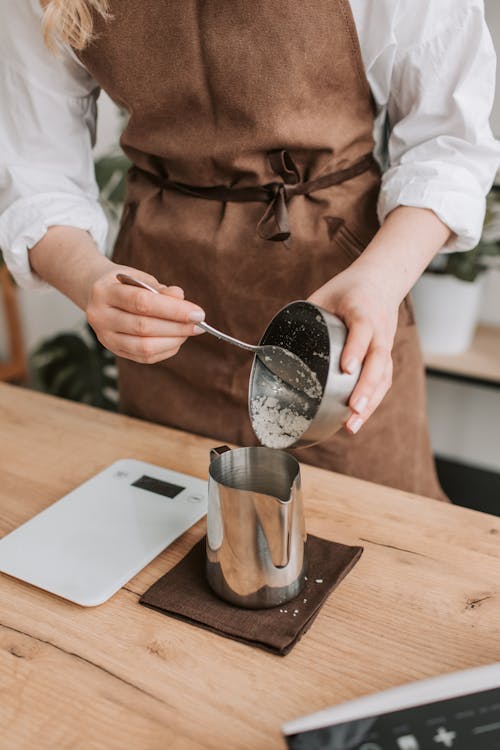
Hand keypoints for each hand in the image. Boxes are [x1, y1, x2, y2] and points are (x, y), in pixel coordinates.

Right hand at [86, 264, 204, 363]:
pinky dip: (165, 350)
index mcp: (104, 292)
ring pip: (143, 346)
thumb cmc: (125, 284)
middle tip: (198, 324)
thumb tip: (181, 298)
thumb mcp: (141, 278)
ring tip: (188, 332)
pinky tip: (176, 340)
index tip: (198, 313)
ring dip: (172, 341)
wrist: (96, 293)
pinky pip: (143, 357)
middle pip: (143, 327)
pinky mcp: (113, 349)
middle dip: (177, 327)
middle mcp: (99, 316)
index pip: (142, 302)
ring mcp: (104, 336)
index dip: (173, 309)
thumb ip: (161, 289)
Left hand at [308, 265, 399, 433]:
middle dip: (366, 386)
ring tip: (353, 424)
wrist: (381, 281)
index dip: (356, 349)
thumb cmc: (348, 290)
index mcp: (361, 309)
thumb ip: (305, 317)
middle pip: (378, 359)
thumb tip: (272, 342)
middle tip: (353, 408)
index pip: (362, 328)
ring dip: (370, 402)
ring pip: (384, 375)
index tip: (346, 368)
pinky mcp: (387, 355)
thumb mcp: (324, 295)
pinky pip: (384, 381)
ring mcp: (385, 343)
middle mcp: (379, 328)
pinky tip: (358, 419)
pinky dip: (372, 401)